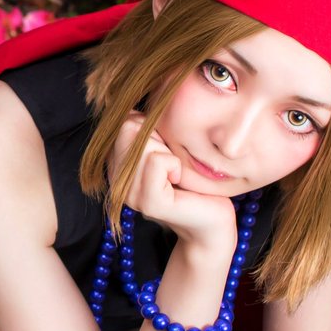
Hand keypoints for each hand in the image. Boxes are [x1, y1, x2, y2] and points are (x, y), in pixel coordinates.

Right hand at [110, 113, 235, 252]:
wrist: (213, 220)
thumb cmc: (194, 180)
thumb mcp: (168, 147)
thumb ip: (148, 131)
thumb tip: (134, 110)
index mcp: (117, 165)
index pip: (122, 122)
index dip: (150, 128)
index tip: (165, 149)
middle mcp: (116, 180)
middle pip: (128, 129)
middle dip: (157, 137)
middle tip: (173, 161)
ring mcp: (130, 194)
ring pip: (142, 144)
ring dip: (169, 152)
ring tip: (177, 172)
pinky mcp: (149, 203)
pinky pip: (157, 162)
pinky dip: (175, 164)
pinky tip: (180, 180)